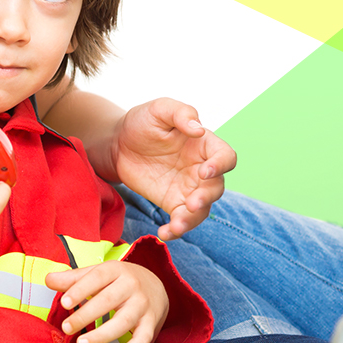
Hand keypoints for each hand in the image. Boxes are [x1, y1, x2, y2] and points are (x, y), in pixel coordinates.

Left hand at [46, 261, 168, 342]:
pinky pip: (142, 340)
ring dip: (102, 335)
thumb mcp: (98, 274)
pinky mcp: (151, 324)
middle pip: (108, 300)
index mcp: (116, 269)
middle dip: (86, 315)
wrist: (155, 286)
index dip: (80, 290)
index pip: (97, 277)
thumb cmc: (118, 281)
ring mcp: (143, 306)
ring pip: (124, 322)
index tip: (64, 303)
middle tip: (66, 328)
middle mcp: (132, 286)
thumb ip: (73, 279)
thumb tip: (48, 279)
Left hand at [108, 99, 235, 239]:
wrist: (117, 144)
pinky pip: (181, 220)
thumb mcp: (159, 109)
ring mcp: (188, 188)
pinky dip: (176, 230)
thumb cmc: (141, 122)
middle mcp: (201, 168)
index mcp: (204, 144)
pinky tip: (164, 233)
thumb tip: (199, 130)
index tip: (204, 172)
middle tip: (192, 203)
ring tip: (177, 225)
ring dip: (193, 219)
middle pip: (217, 187)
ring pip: (202, 209)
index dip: (220, 165)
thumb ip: (180, 113)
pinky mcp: (173, 202)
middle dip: (207, 197)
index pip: (225, 156)